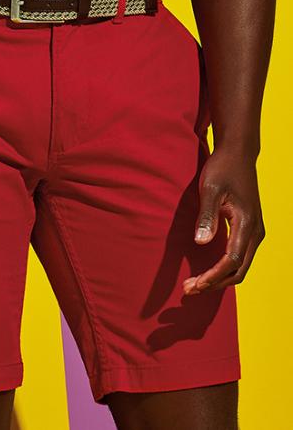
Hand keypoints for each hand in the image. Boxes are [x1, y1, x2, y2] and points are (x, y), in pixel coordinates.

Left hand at [183, 148, 265, 294]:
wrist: (238, 154)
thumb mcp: (210, 189)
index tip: (195, 285)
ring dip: (218, 278)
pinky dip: (223, 268)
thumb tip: (201, 242)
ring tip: (194, 284)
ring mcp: (254, 231)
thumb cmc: (222, 169)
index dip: (213, 276)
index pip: (232, 261)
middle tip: (189, 290)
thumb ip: (207, 216)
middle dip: (215, 283)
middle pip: (238, 270)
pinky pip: (239, 257)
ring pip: (240, 266)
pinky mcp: (248, 229)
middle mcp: (255, 232)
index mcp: (246, 224)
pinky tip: (207, 270)